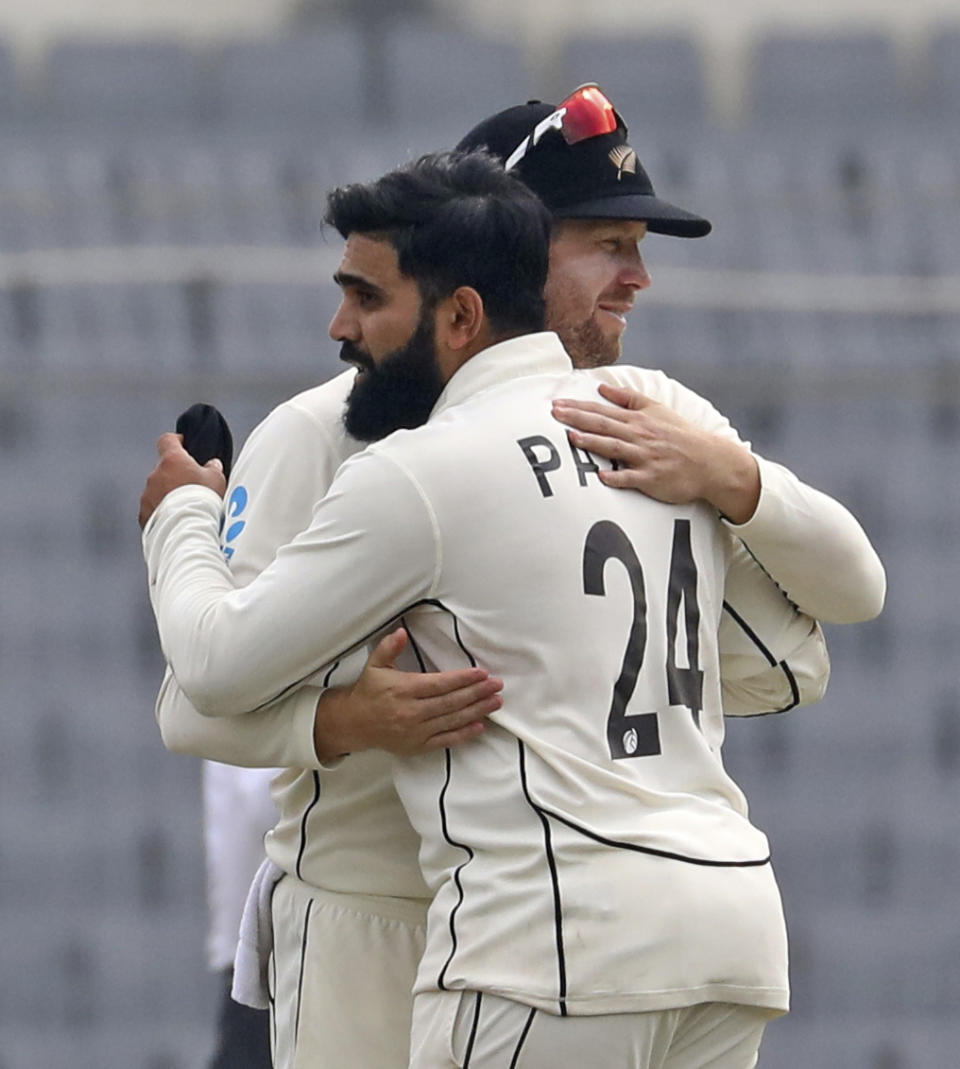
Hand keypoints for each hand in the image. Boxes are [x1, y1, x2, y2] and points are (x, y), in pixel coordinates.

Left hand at [139, 432, 226, 528]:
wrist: (186, 530)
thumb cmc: (202, 502)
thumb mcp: (217, 479)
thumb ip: (213, 468)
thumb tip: (212, 464)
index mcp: (172, 460)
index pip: (167, 440)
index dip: (176, 441)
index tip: (182, 444)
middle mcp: (155, 475)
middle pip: (164, 469)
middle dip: (176, 476)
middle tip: (192, 487)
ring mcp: (147, 495)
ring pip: (157, 490)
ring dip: (168, 495)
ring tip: (186, 507)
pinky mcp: (144, 515)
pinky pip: (153, 509)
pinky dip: (162, 512)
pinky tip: (176, 519)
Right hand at [313, 628, 503, 759]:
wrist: (354, 723)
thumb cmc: (369, 691)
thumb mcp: (375, 665)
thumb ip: (389, 648)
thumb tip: (400, 633)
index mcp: (403, 690)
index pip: (439, 684)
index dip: (462, 679)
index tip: (481, 673)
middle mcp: (411, 712)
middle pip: (451, 702)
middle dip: (477, 693)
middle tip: (497, 685)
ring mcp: (415, 731)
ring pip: (452, 721)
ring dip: (476, 711)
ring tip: (496, 702)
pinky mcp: (417, 745)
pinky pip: (445, 740)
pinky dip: (463, 734)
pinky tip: (480, 725)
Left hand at [552, 383, 759, 522]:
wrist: (710, 461)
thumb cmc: (680, 435)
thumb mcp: (657, 410)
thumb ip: (628, 398)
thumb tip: (602, 388)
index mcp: (638, 421)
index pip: (602, 412)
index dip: (578, 408)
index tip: (556, 404)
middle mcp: (640, 437)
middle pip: (604, 427)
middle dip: (578, 420)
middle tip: (553, 414)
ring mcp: (646, 458)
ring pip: (615, 449)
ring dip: (593, 444)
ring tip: (571, 439)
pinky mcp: (653, 478)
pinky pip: (632, 478)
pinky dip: (617, 477)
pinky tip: (601, 477)